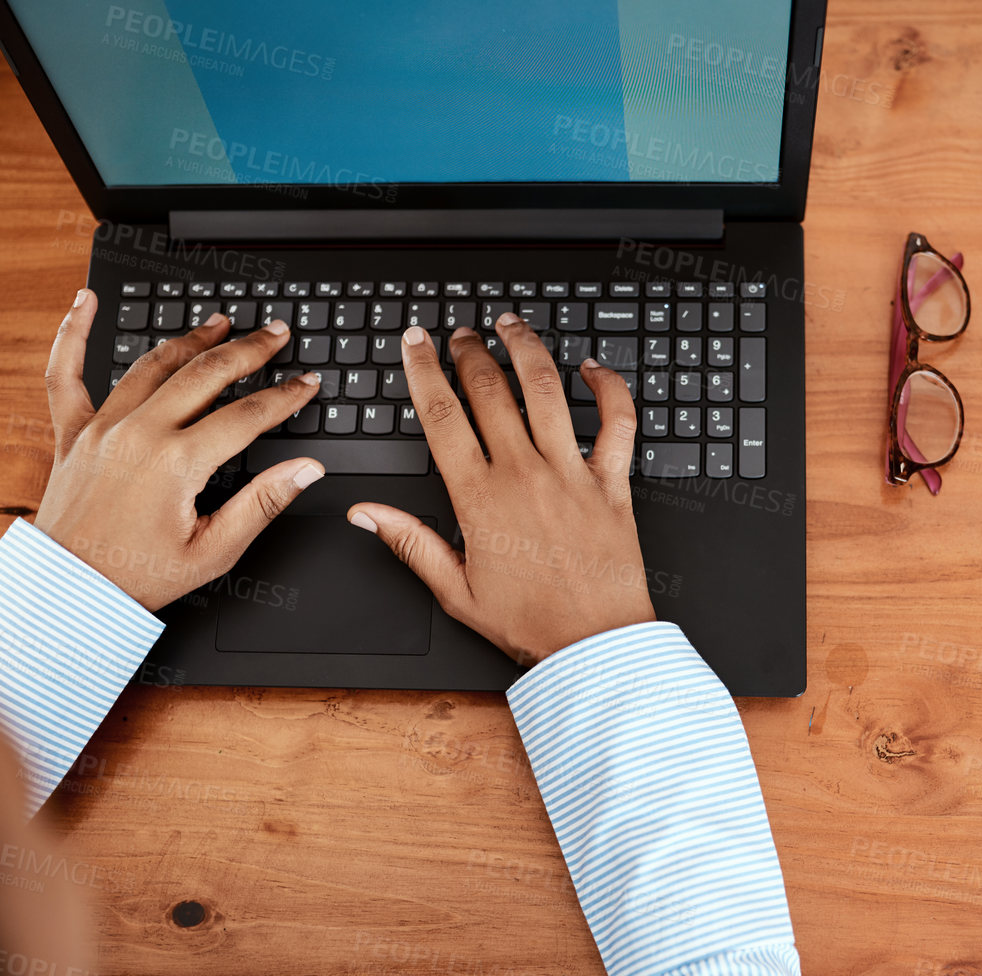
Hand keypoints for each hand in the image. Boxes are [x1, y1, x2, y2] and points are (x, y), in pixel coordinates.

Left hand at [32, 289, 322, 610]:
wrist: (70, 592)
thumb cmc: (138, 578)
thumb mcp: (213, 552)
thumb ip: (262, 505)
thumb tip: (305, 470)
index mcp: (178, 463)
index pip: (247, 416)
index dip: (284, 397)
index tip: (307, 384)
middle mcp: (139, 433)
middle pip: (205, 375)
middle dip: (248, 350)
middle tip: (276, 334)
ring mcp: (101, 428)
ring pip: (152, 364)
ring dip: (191, 339)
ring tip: (219, 323)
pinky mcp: (72, 433)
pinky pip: (65, 374)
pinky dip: (72, 333)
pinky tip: (84, 301)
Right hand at [347, 316, 655, 666]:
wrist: (593, 645)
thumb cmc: (530, 624)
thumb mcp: (455, 592)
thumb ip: (410, 543)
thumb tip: (365, 513)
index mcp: (479, 499)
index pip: (442, 416)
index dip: (424, 371)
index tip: (415, 343)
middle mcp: (524, 474)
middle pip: (490, 390)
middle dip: (469, 352)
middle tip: (459, 333)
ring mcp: (570, 473)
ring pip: (547, 390)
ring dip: (525, 348)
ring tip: (509, 324)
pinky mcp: (612, 483)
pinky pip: (616, 421)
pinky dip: (608, 386)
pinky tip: (592, 367)